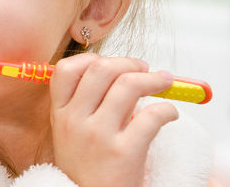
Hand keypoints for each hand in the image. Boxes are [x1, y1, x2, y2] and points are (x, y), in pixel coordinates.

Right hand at [50, 53, 178, 186]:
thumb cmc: (87, 169)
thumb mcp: (70, 135)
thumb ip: (85, 104)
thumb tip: (122, 72)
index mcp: (60, 115)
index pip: (67, 70)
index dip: (92, 59)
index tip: (111, 63)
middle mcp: (75, 121)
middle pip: (102, 69)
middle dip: (129, 62)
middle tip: (145, 68)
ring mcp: (98, 136)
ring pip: (128, 85)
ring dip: (153, 78)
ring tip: (164, 82)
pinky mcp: (124, 152)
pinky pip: (152, 115)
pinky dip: (167, 109)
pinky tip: (170, 114)